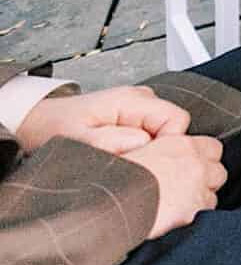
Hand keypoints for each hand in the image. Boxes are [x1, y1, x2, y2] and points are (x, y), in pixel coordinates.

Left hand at [15, 84, 188, 155]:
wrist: (39, 123)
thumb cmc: (54, 128)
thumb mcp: (75, 139)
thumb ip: (107, 141)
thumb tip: (143, 142)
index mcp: (132, 99)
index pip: (176, 120)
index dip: (167, 146)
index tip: (144, 163)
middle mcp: (142, 99)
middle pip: (174, 128)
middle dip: (156, 152)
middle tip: (126, 165)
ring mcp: (141, 108)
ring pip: (165, 135)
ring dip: (147, 153)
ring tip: (118, 160)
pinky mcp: (138, 119)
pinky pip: (154, 137)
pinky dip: (142, 152)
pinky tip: (121, 157)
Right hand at [126, 129, 226, 238]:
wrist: (111, 206)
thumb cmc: (115, 180)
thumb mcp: (132, 152)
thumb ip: (153, 149)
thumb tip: (153, 149)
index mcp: (180, 146)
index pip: (212, 147)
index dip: (202, 157)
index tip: (190, 165)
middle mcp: (195, 167)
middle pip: (217, 172)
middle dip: (205, 180)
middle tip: (184, 188)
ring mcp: (197, 192)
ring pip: (211, 196)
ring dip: (199, 200)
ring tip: (176, 206)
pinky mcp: (193, 215)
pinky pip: (203, 216)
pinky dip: (193, 217)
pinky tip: (174, 220)